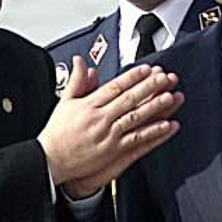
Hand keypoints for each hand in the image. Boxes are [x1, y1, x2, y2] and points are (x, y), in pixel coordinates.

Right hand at [40, 58, 182, 197]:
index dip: (132, 77)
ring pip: (136, 118)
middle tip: (165, 78)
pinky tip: (166, 125)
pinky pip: (137, 140)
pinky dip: (153, 133)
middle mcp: (99, 119)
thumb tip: (80, 61)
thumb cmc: (58, 132)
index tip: (147, 69)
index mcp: (88, 105)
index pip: (115, 87)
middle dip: (149, 87)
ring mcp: (108, 136)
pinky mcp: (113, 152)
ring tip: (171, 97)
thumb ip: (77, 80)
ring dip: (155, 108)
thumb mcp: (64, 102)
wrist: (51, 160)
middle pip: (129, 99)